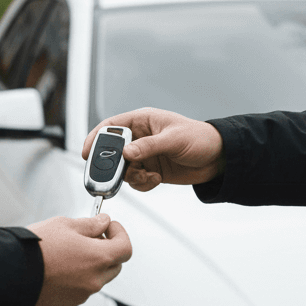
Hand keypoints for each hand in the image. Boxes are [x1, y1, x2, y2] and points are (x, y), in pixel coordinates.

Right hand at [28, 214, 131, 305]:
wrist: (12, 273)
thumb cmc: (35, 249)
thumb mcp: (65, 225)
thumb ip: (90, 224)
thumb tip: (102, 222)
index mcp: (99, 258)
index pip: (126, 247)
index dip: (119, 233)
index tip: (109, 226)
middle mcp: (95, 279)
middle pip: (115, 264)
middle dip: (108, 249)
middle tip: (92, 236)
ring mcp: (82, 293)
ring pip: (98, 277)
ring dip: (93, 264)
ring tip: (71, 250)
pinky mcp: (69, 302)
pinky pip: (83, 288)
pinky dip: (79, 277)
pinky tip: (62, 265)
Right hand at [83, 109, 224, 191]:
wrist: (219, 159)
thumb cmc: (200, 138)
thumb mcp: (173, 139)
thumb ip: (148, 147)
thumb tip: (126, 153)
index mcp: (143, 121)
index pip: (111, 126)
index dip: (96, 137)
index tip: (87, 152)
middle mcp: (140, 138)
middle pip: (113, 151)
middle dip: (114, 165)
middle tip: (118, 175)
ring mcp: (145, 155)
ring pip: (123, 169)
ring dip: (132, 177)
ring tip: (148, 176)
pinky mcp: (151, 170)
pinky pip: (136, 181)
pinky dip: (142, 184)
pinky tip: (156, 180)